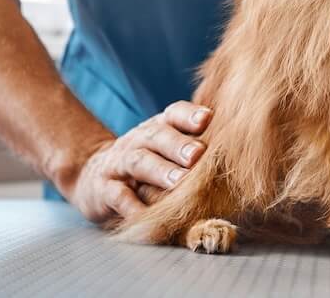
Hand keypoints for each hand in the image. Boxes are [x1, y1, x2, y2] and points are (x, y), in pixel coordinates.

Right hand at [65, 100, 212, 224]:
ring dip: (160, 171)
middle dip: (179, 145)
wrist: (93, 177)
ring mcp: (119, 163)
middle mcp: (139, 140)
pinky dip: (131, 206)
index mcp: (158, 128)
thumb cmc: (145, 164)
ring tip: (178, 182)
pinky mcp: (103, 189)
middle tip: (198, 155)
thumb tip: (236, 154)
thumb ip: (193, 148)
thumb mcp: (164, 150)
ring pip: (139, 162)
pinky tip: (145, 215)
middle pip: (158, 136)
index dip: (189, 115)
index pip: (174, 114)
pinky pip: (117, 196)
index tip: (208, 118)